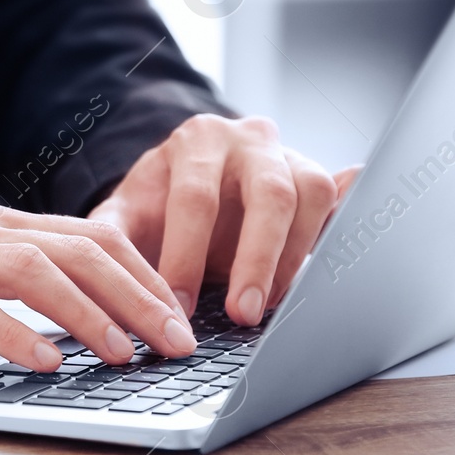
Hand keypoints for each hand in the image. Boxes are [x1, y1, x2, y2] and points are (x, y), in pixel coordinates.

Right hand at [0, 204, 197, 371]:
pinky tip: (46, 363)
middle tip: (177, 339)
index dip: (141, 271)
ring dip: (92, 315)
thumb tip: (67, 303)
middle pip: (78, 250)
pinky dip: (17, 336)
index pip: (87, 235)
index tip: (176, 311)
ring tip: (127, 354)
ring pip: (37, 272)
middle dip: (139, 295)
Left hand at [88, 114, 359, 325]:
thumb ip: (112, 238)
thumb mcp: (124, 214)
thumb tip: (102, 281)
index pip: (196, 198)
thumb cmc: (156, 205)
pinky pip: (341, 195)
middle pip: (269, 194)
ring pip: (311, 195)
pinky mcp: (315, 182)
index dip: (187, 256)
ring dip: (296, 256)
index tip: (178, 308)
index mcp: (197, 141)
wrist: (186, 180)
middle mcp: (249, 140)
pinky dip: (349, 214)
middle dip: (257, 260)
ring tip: (271, 306)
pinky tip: (352, 239)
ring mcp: (290, 156)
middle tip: (243, 315)